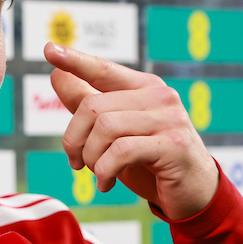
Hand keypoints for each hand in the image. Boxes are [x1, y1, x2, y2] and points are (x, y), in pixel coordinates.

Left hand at [44, 43, 218, 220]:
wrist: (193, 194)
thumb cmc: (150, 161)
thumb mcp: (114, 134)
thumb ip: (88, 105)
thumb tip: (57, 75)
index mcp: (144, 87)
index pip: (102, 69)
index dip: (75, 60)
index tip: (48, 49)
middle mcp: (159, 96)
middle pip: (92, 107)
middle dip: (74, 139)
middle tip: (75, 163)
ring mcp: (169, 118)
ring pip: (105, 128)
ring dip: (91, 158)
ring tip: (98, 175)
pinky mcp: (173, 145)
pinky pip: (121, 151)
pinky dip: (105, 171)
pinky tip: (106, 183)